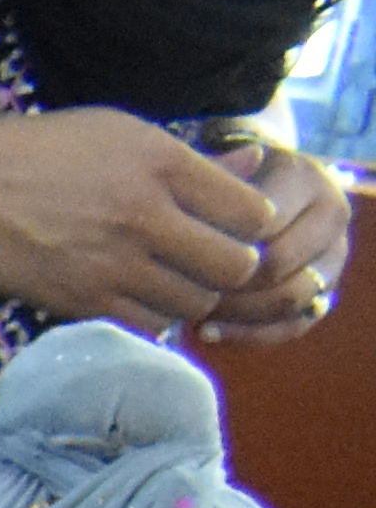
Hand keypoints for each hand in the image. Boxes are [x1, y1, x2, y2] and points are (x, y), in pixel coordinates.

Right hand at [0, 108, 288, 326]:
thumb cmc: (44, 153)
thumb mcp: (123, 134)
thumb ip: (191, 158)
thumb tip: (253, 165)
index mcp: (162, 165)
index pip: (251, 211)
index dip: (253, 224)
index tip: (236, 224)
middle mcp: (145, 217)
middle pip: (233, 266)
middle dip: (234, 268)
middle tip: (214, 262)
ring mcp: (114, 265)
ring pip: (194, 303)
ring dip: (195, 296)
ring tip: (176, 281)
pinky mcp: (84, 301)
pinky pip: (148, 324)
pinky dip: (155, 316)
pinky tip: (140, 296)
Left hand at [198, 136, 348, 341]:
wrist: (240, 199)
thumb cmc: (213, 186)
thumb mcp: (207, 173)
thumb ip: (211, 180)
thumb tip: (228, 180)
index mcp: (304, 177)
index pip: (264, 222)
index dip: (217, 246)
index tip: (174, 257)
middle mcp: (329, 213)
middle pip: (280, 264)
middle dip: (226, 284)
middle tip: (180, 293)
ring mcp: (332, 255)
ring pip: (291, 297)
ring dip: (236, 313)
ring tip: (190, 314)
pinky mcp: (323, 292)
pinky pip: (293, 325)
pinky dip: (248, 335)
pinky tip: (205, 332)